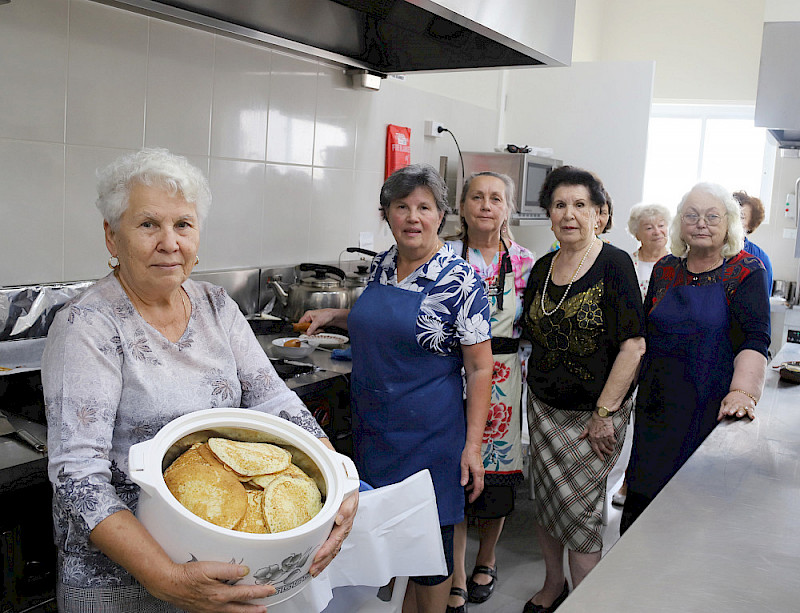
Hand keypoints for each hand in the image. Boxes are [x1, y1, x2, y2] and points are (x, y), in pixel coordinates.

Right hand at [150, 560, 274, 612]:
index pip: (246, 594)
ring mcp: (210, 610)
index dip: (260, 592)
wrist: (168, 584)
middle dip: (255, 609)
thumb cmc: (186, 575)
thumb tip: (244, 571)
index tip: (270, 590)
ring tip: (253, 612)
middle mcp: (217, 605)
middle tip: (266, 608)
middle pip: (241, 609)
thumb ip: (228, 570)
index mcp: (221, 594)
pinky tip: (231, 611)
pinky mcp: (203, 610)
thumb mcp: (209, 568)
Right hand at [298, 309, 338, 335]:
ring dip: (315, 331)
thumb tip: (307, 333)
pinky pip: (314, 330)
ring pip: (310, 330)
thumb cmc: (327, 315)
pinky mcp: (316, 325)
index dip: (302, 328)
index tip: (305, 332)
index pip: (301, 323)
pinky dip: (318, 331)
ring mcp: (313, 322)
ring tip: (320, 328)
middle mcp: (309, 318)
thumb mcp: (318, 322)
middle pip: (305, 328)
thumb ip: (312, 328)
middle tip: (316, 330)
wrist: (334, 317)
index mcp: (307, 315)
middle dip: (311, 330)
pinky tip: (321, 329)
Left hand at [309, 490, 357, 576]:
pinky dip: (325, 558)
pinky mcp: (337, 534)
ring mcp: (340, 534)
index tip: (318, 556)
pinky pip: (331, 548)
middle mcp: (343, 531)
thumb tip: (340, 519)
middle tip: (313, 568)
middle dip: (323, 560)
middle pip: (333, 549)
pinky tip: (318, 563)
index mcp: (345, 523)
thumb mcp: (350, 497)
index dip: (326, 549)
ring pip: (332, 551)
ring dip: (323, 562)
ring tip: (314, 571)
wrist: (352, 491)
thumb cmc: (349, 494)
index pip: (335, 539)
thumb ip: (346, 508)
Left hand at [460, 442, 484, 502]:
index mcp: (478, 473)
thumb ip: (464, 475)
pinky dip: (474, 484)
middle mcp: (481, 473)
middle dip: (475, 494)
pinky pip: (479, 479)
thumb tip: (463, 484)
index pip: (477, 488)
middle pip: (480, 487)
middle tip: (470, 499)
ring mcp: (481, 471)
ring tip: (468, 492)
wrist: (473, 446)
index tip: (471, 500)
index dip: (474, 495)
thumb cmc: (468, 454)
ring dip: (474, 489)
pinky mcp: (480, 470)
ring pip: (480, 484)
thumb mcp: (464, 465)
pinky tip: (468, 484)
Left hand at [579, 412, 615, 459]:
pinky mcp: (610, 434)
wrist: (601, 416)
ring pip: (608, 445)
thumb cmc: (594, 420)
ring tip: (612, 450)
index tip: (602, 458)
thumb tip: (579, 438)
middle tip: (609, 454)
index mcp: (593, 438)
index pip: (595, 448)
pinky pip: (612, 440)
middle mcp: (599, 438)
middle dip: (606, 453)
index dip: (599, 454)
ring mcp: (605, 436)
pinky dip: (614, 442)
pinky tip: (614, 443)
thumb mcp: (587, 427)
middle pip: (603, 448)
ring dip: (610, 448)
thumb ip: (584, 433)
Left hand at [718, 391, 755, 420]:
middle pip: (734, 407)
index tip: (724, 413)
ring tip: (738, 415)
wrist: (744, 392)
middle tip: (730, 413)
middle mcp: (737, 404)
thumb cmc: (732, 400)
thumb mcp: (725, 403)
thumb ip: (722, 411)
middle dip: (732, 410)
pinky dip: (752, 414)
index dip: (725, 409)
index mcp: (730, 403)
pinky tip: (752, 417)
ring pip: (742, 409)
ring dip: (740, 412)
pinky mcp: (750, 408)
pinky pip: (751, 411)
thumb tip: (718, 419)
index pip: (727, 406)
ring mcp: (744, 406)